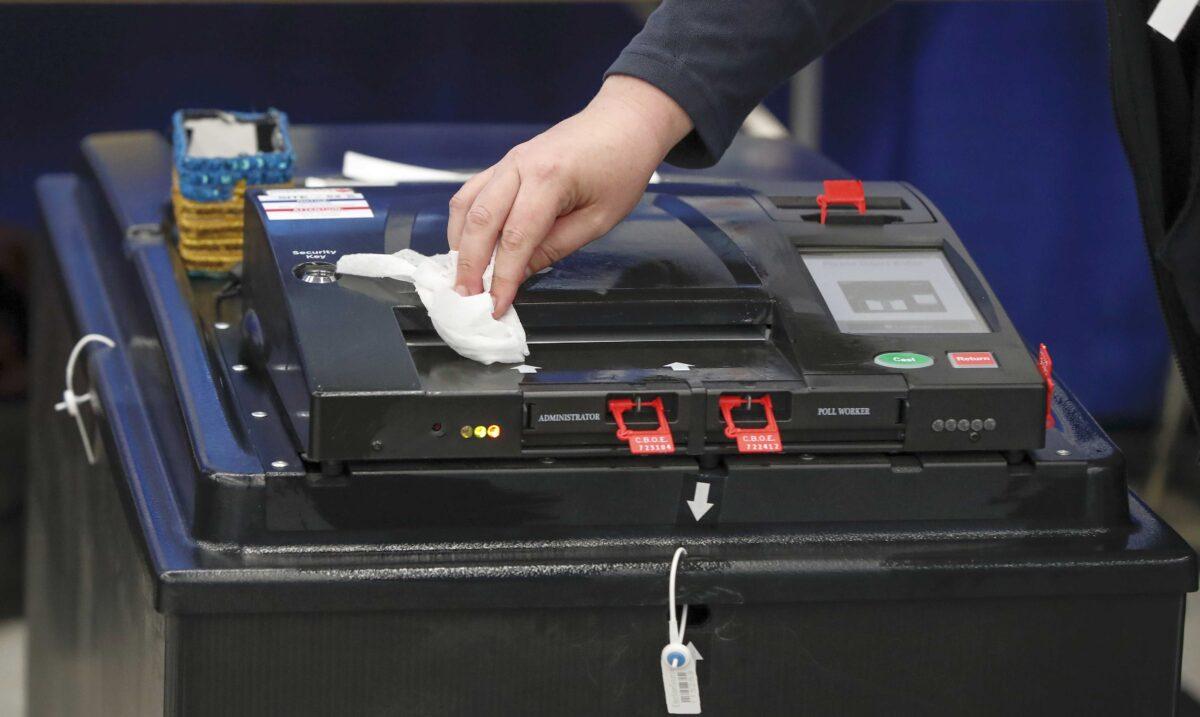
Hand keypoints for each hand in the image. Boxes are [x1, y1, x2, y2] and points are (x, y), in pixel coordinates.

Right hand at [448, 75, 691, 316]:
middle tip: (467, 298)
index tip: (497, 305)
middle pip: (480, 221)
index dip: (503, 277)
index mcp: (549, 178)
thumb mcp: (600, 218)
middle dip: (469, 265)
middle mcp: (520, 166)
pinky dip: (463, 221)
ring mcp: (509, 161)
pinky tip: (465, 244)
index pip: (516, 239)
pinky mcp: (506, 163)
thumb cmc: (622, 166)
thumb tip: (521, 272)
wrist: (624, 121)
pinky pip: (472, 192)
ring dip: (459, 243)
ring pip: (467, 204)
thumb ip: (557, 246)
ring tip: (461, 276)